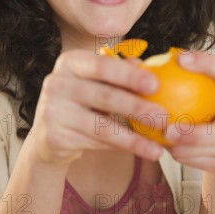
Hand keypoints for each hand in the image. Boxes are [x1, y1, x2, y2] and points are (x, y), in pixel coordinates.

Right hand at [28, 49, 167, 168]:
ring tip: (159, 145)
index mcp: (70, 62)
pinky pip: (95, 143)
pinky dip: (122, 147)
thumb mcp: (98, 84)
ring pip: (101, 125)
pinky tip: (143, 151)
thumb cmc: (83, 103)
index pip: (102, 65)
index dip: (129, 75)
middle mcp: (56, 83)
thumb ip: (120, 74)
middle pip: (104, 96)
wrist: (50, 137)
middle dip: (137, 106)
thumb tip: (148, 67)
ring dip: (134, 136)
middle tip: (164, 117)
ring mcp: (51, 110)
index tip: (156, 84)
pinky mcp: (53, 136)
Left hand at [165, 51, 214, 173]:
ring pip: (202, 152)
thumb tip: (133, 61)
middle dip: (194, 134)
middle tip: (167, 130)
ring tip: (159, 138)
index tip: (180, 58)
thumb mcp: (201, 88)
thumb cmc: (206, 105)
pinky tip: (159, 145)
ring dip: (178, 147)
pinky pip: (192, 161)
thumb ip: (174, 74)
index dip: (208, 64)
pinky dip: (176, 154)